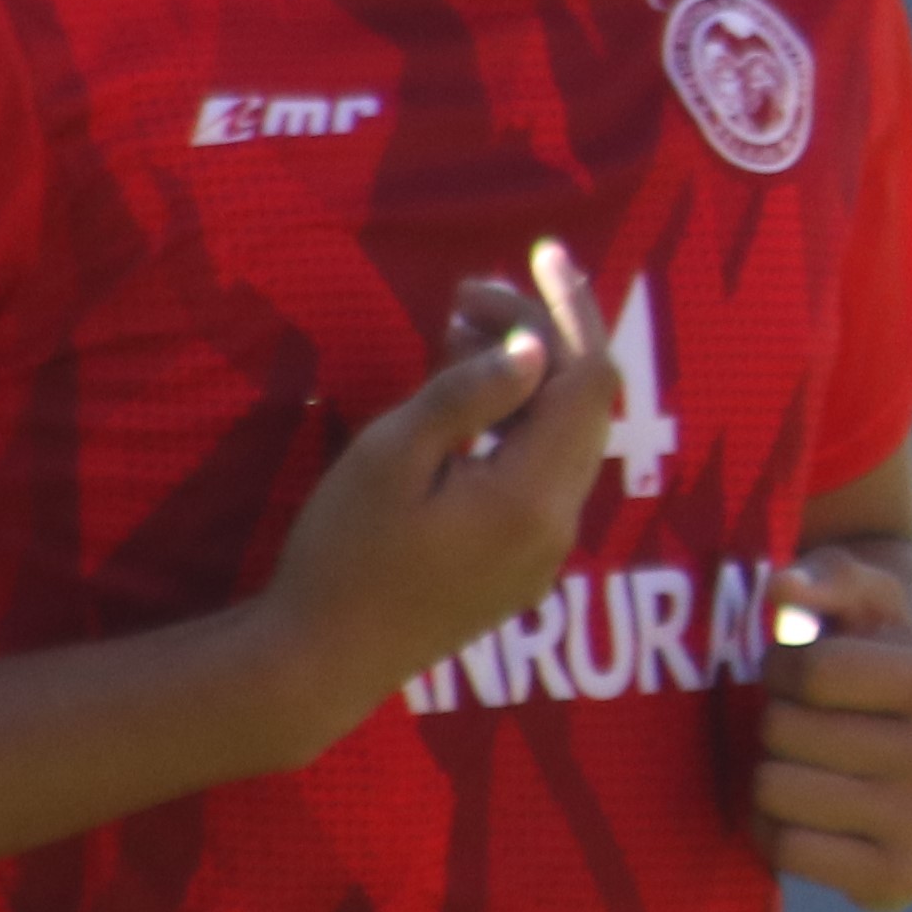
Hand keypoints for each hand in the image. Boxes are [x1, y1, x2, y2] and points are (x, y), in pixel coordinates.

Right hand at [257, 240, 618, 745]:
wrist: (321, 662)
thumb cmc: (342, 553)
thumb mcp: (389, 458)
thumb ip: (466, 397)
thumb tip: (533, 347)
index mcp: (535, 497)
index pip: (589, 379)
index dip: (572, 307)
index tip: (541, 249)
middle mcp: (561, 525)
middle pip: (586, 405)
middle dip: (542, 336)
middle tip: (466, 298)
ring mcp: (547, 551)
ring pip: (566, 439)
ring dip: (530, 380)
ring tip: (457, 334)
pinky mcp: (524, 565)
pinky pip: (544, 474)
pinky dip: (519, 424)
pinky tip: (468, 403)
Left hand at [759, 549, 911, 911]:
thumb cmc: (890, 666)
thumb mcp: (873, 605)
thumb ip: (830, 578)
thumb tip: (782, 588)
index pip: (807, 670)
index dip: (784, 665)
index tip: (804, 673)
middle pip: (783, 730)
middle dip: (778, 719)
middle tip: (808, 724)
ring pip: (773, 791)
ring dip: (772, 773)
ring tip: (810, 765)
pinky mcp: (897, 883)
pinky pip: (783, 850)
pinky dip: (777, 829)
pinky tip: (814, 813)